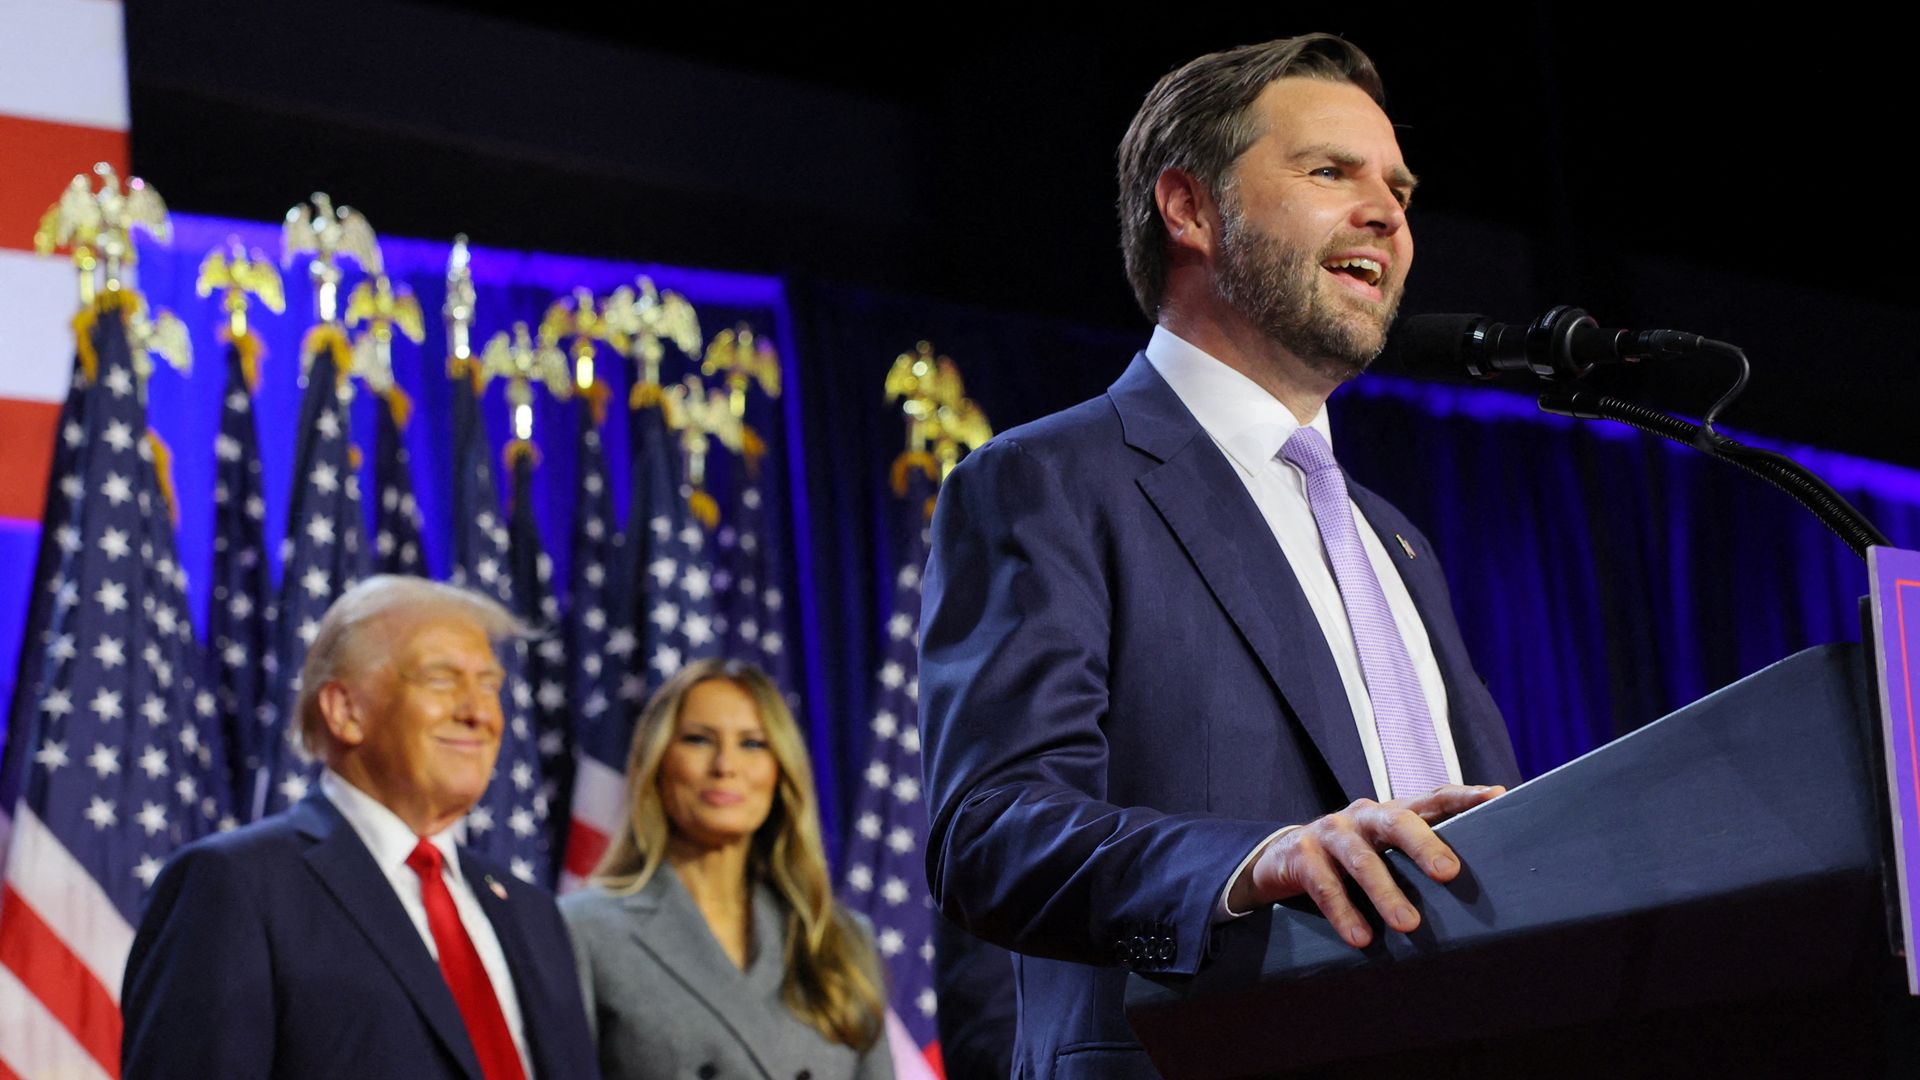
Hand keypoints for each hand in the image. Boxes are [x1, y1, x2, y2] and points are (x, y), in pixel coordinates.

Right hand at [1231, 784, 1504, 947]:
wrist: (1280, 859)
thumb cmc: (1349, 860)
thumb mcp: (1382, 852)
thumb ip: (1415, 858)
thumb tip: (1470, 888)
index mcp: (1390, 813)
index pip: (1431, 799)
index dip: (1463, 796)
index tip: (1498, 797)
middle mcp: (1362, 816)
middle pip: (1396, 821)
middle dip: (1424, 845)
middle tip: (1449, 873)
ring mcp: (1330, 832)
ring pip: (1361, 859)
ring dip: (1385, 892)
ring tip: (1408, 924)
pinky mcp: (1302, 856)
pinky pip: (1325, 886)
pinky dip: (1344, 913)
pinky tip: (1361, 938)